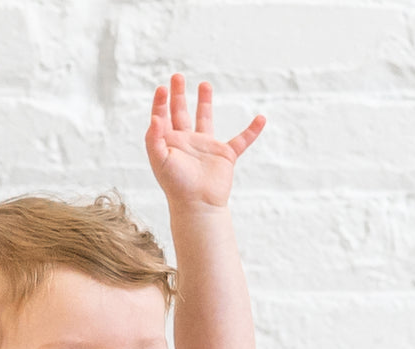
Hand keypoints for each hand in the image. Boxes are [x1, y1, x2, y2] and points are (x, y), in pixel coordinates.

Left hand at [145, 74, 263, 209]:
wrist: (197, 206)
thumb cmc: (176, 186)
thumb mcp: (160, 160)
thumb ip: (154, 138)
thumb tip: (155, 117)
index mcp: (170, 143)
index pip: (163, 117)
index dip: (161, 102)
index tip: (162, 88)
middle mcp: (187, 143)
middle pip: (181, 113)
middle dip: (178, 94)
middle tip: (177, 77)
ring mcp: (206, 148)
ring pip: (205, 120)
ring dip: (205, 102)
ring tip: (204, 84)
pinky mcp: (225, 156)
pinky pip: (241, 141)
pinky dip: (252, 131)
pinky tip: (261, 119)